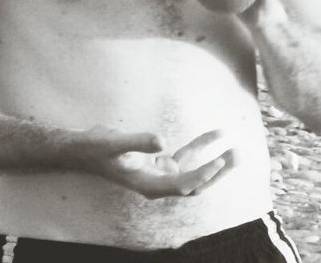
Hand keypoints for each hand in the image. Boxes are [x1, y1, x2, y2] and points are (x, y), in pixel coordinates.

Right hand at [78, 127, 237, 198]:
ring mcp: (160, 174)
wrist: (82, 150)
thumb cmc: (95, 148)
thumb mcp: (114, 142)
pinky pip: (186, 157)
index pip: (182, 184)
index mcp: (148, 185)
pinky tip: (216, 135)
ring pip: (194, 171)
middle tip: (238, 156)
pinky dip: (200, 147)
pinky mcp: (160, 163)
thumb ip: (137, 141)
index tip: (219, 161)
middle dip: (217, 172)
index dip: (202, 175)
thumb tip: (162, 140)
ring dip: (214, 161)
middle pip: (195, 184)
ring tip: (235, 148)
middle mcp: (157, 183)